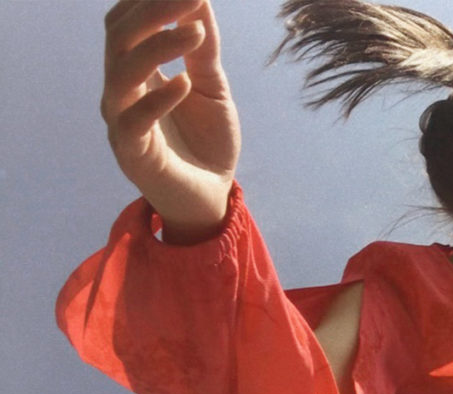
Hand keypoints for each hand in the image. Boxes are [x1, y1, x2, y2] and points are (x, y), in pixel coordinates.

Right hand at [101, 0, 240, 241]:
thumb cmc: (207, 140)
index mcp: (136, 71)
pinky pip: (135, 121)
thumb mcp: (212, 86)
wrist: (212, 196)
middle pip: (120, 38)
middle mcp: (121, 91)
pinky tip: (185, 83)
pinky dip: (159, 98)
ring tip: (196, 32)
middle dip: (153, 11)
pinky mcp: (132, 153)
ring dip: (159, 46)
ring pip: (122, 73)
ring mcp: (122, 121)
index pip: (126, 22)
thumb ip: (204, 48)